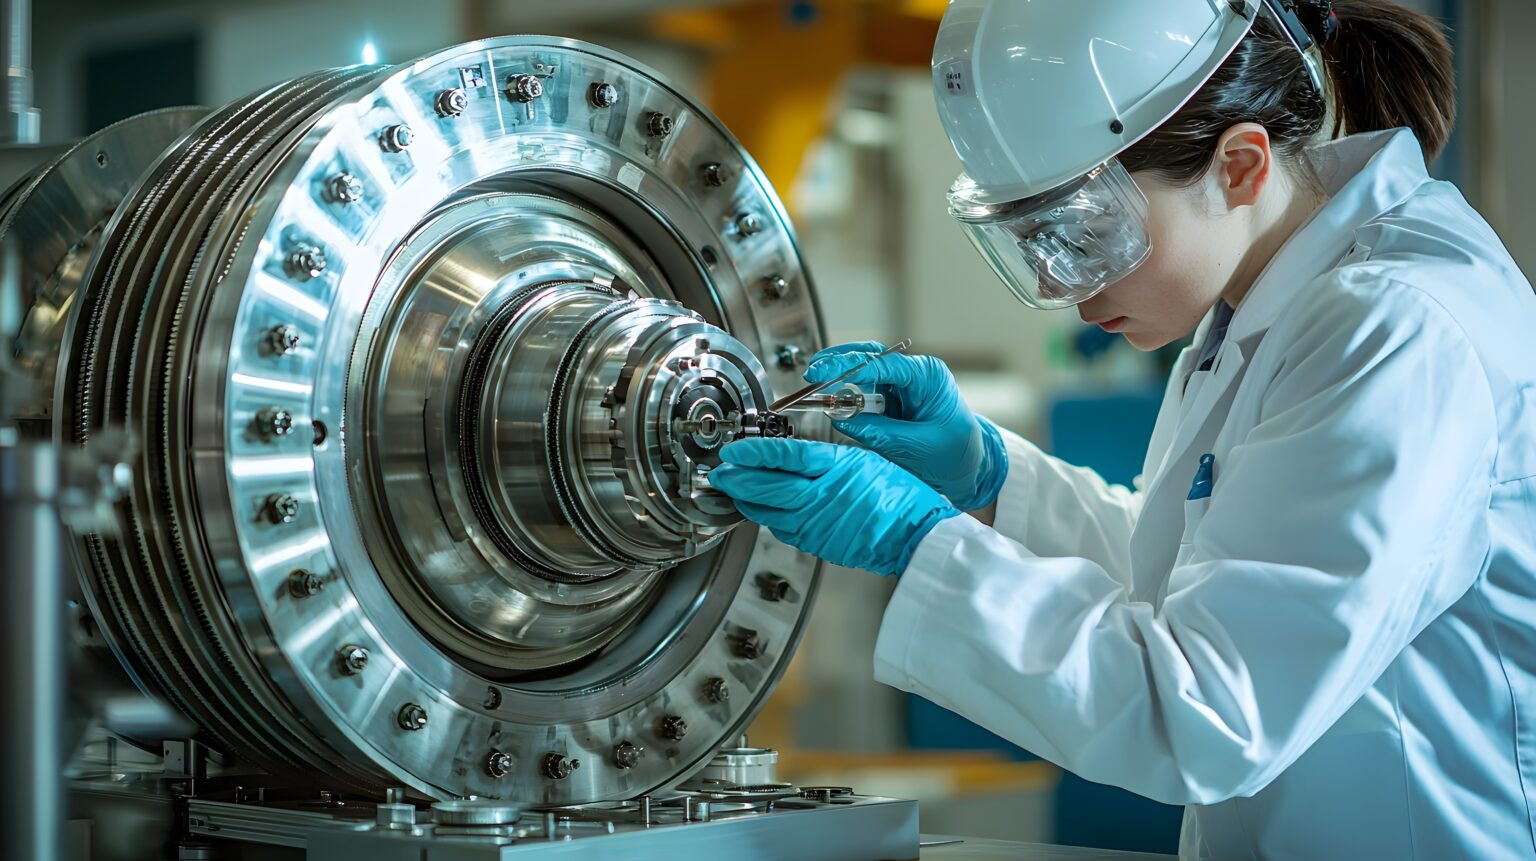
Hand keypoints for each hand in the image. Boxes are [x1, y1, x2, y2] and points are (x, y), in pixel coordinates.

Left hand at [710, 438, 958, 576]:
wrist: (914, 534)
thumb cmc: (897, 495)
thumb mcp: (862, 460)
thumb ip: (823, 459)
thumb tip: (786, 457)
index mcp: (834, 468)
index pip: (783, 454)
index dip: (752, 451)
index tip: (734, 448)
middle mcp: (819, 496)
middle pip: (765, 485)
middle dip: (736, 477)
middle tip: (719, 471)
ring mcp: (815, 524)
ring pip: (766, 511)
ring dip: (745, 499)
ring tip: (734, 489)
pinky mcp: (815, 544)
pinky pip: (781, 529)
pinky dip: (767, 517)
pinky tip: (763, 510)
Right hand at [804, 342, 1006, 510]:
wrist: (971, 465)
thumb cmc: (957, 453)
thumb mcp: (917, 446)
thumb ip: (879, 432)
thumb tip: (843, 420)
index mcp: (927, 377)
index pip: (882, 363)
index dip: (848, 366)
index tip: (822, 373)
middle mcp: (914, 374)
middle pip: (869, 356)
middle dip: (839, 362)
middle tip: (813, 373)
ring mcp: (903, 384)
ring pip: (864, 370)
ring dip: (840, 378)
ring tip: (818, 388)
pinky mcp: (893, 398)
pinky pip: (865, 390)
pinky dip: (847, 394)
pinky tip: (832, 400)